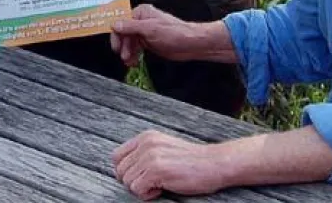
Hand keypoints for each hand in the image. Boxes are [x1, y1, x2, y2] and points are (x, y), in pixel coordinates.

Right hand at [110, 4, 193, 65]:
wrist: (190, 44)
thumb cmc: (173, 33)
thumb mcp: (150, 29)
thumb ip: (130, 27)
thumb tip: (114, 24)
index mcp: (141, 13)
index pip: (122, 22)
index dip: (117, 35)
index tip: (116, 47)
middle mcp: (142, 21)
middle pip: (125, 33)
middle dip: (124, 46)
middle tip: (124, 56)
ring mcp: (145, 32)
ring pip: (130, 42)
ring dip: (128, 52)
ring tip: (129, 62)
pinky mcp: (149, 42)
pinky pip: (136, 48)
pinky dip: (134, 55)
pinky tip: (133, 62)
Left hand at [113, 130, 229, 198]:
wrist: (214, 163)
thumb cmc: (192, 161)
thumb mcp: (163, 148)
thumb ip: (145, 153)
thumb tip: (125, 170)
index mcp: (146, 137)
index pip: (116, 156)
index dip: (125, 171)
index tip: (140, 177)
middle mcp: (145, 143)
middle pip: (120, 170)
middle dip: (133, 181)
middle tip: (152, 183)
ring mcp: (150, 156)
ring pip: (127, 181)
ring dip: (141, 188)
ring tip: (159, 185)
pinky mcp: (156, 169)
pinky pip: (137, 189)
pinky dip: (148, 194)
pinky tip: (162, 188)